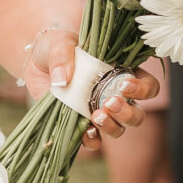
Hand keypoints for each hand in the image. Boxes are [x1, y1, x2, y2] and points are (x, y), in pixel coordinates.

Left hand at [24, 31, 158, 140]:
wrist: (35, 62)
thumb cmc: (55, 47)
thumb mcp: (59, 42)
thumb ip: (62, 55)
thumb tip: (62, 79)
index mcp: (121, 73)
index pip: (147, 86)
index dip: (142, 89)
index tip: (124, 85)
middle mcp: (114, 95)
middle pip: (137, 114)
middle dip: (127, 113)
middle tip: (110, 103)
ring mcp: (98, 111)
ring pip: (119, 129)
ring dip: (112, 127)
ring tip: (96, 117)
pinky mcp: (80, 123)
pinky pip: (93, 140)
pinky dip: (92, 140)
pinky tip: (85, 132)